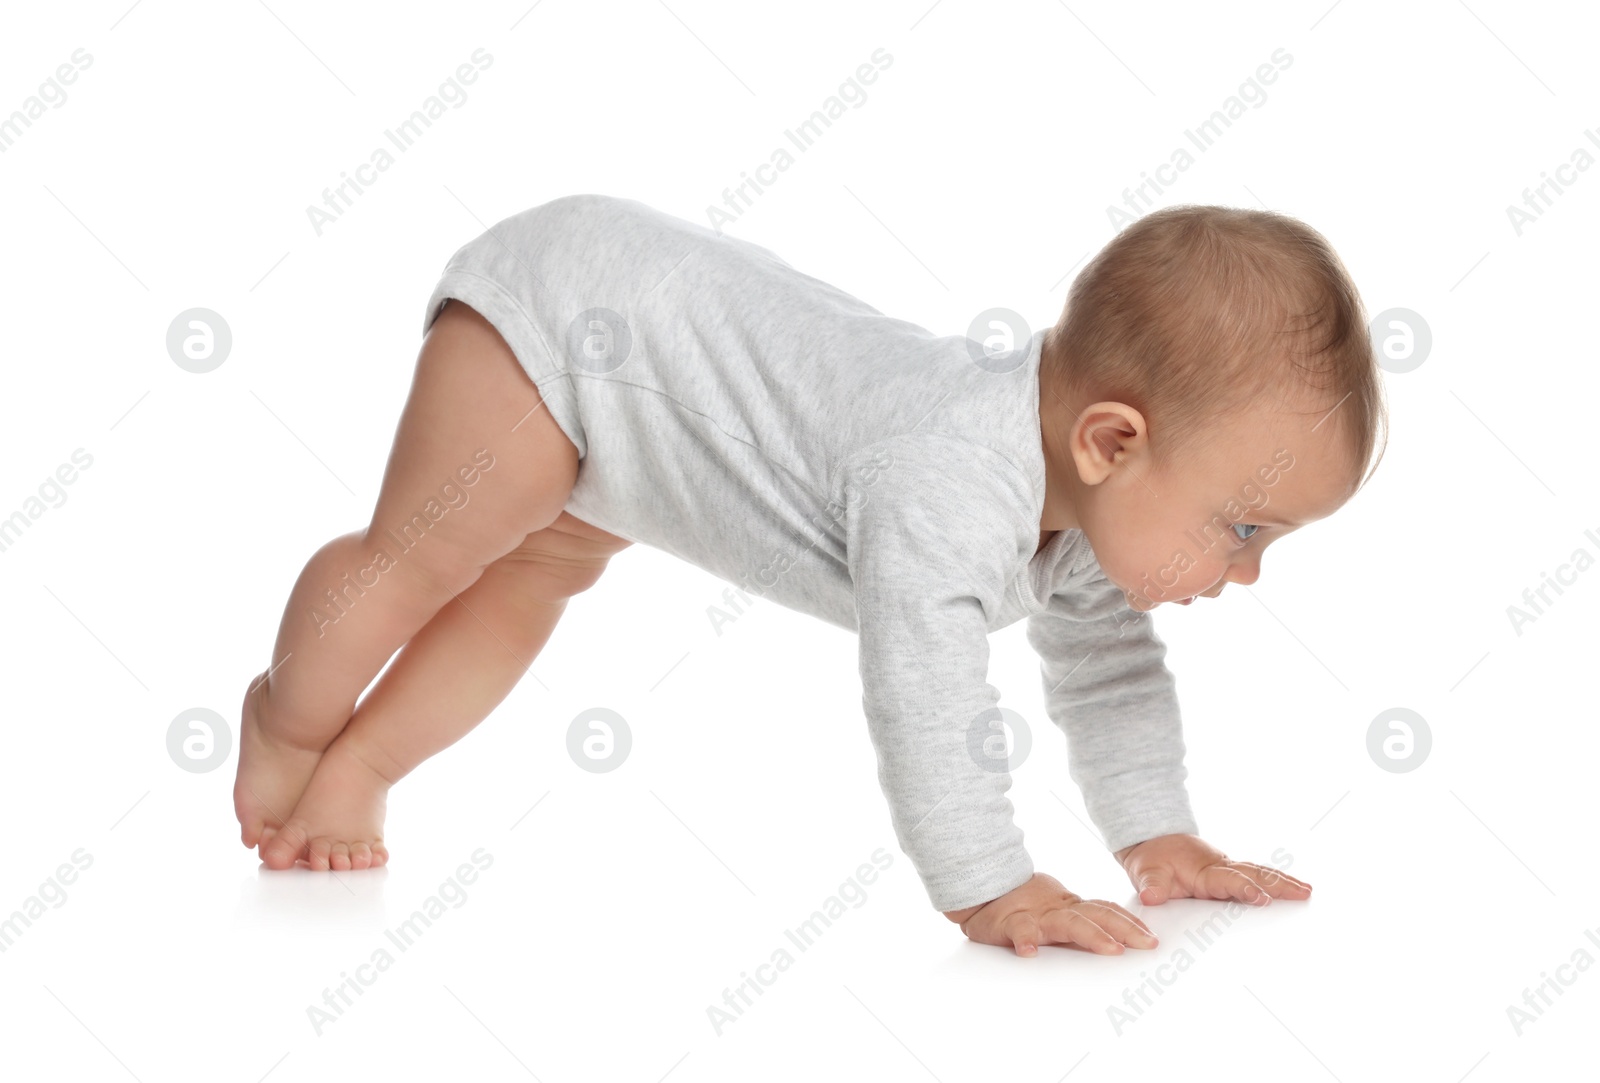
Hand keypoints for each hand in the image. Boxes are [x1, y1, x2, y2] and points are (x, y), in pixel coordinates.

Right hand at [942, 872, 1159, 956]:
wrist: (983, 888)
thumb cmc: (1022, 905)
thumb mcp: (1056, 912)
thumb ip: (1081, 921)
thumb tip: (1117, 940)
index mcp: (1070, 908)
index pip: (1106, 911)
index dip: (1130, 922)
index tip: (1151, 936)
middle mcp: (1058, 910)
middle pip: (1097, 916)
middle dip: (1126, 929)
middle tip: (1147, 944)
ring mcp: (1036, 916)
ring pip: (1067, 924)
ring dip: (1092, 935)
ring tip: (1110, 948)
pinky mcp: (1010, 923)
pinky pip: (1018, 932)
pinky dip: (1024, 941)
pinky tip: (1028, 953)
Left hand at [1113, 834, 1310, 906]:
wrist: (1151, 840)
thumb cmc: (1151, 857)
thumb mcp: (1144, 870)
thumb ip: (1151, 884)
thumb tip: (1152, 896)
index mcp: (1204, 870)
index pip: (1229, 880)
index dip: (1245, 889)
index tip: (1262, 899)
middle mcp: (1220, 868)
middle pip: (1255, 874)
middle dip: (1279, 884)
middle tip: (1304, 892)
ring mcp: (1227, 871)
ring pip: (1259, 874)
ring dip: (1283, 882)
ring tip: (1307, 891)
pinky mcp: (1228, 876)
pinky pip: (1255, 878)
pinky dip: (1274, 882)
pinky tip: (1291, 890)